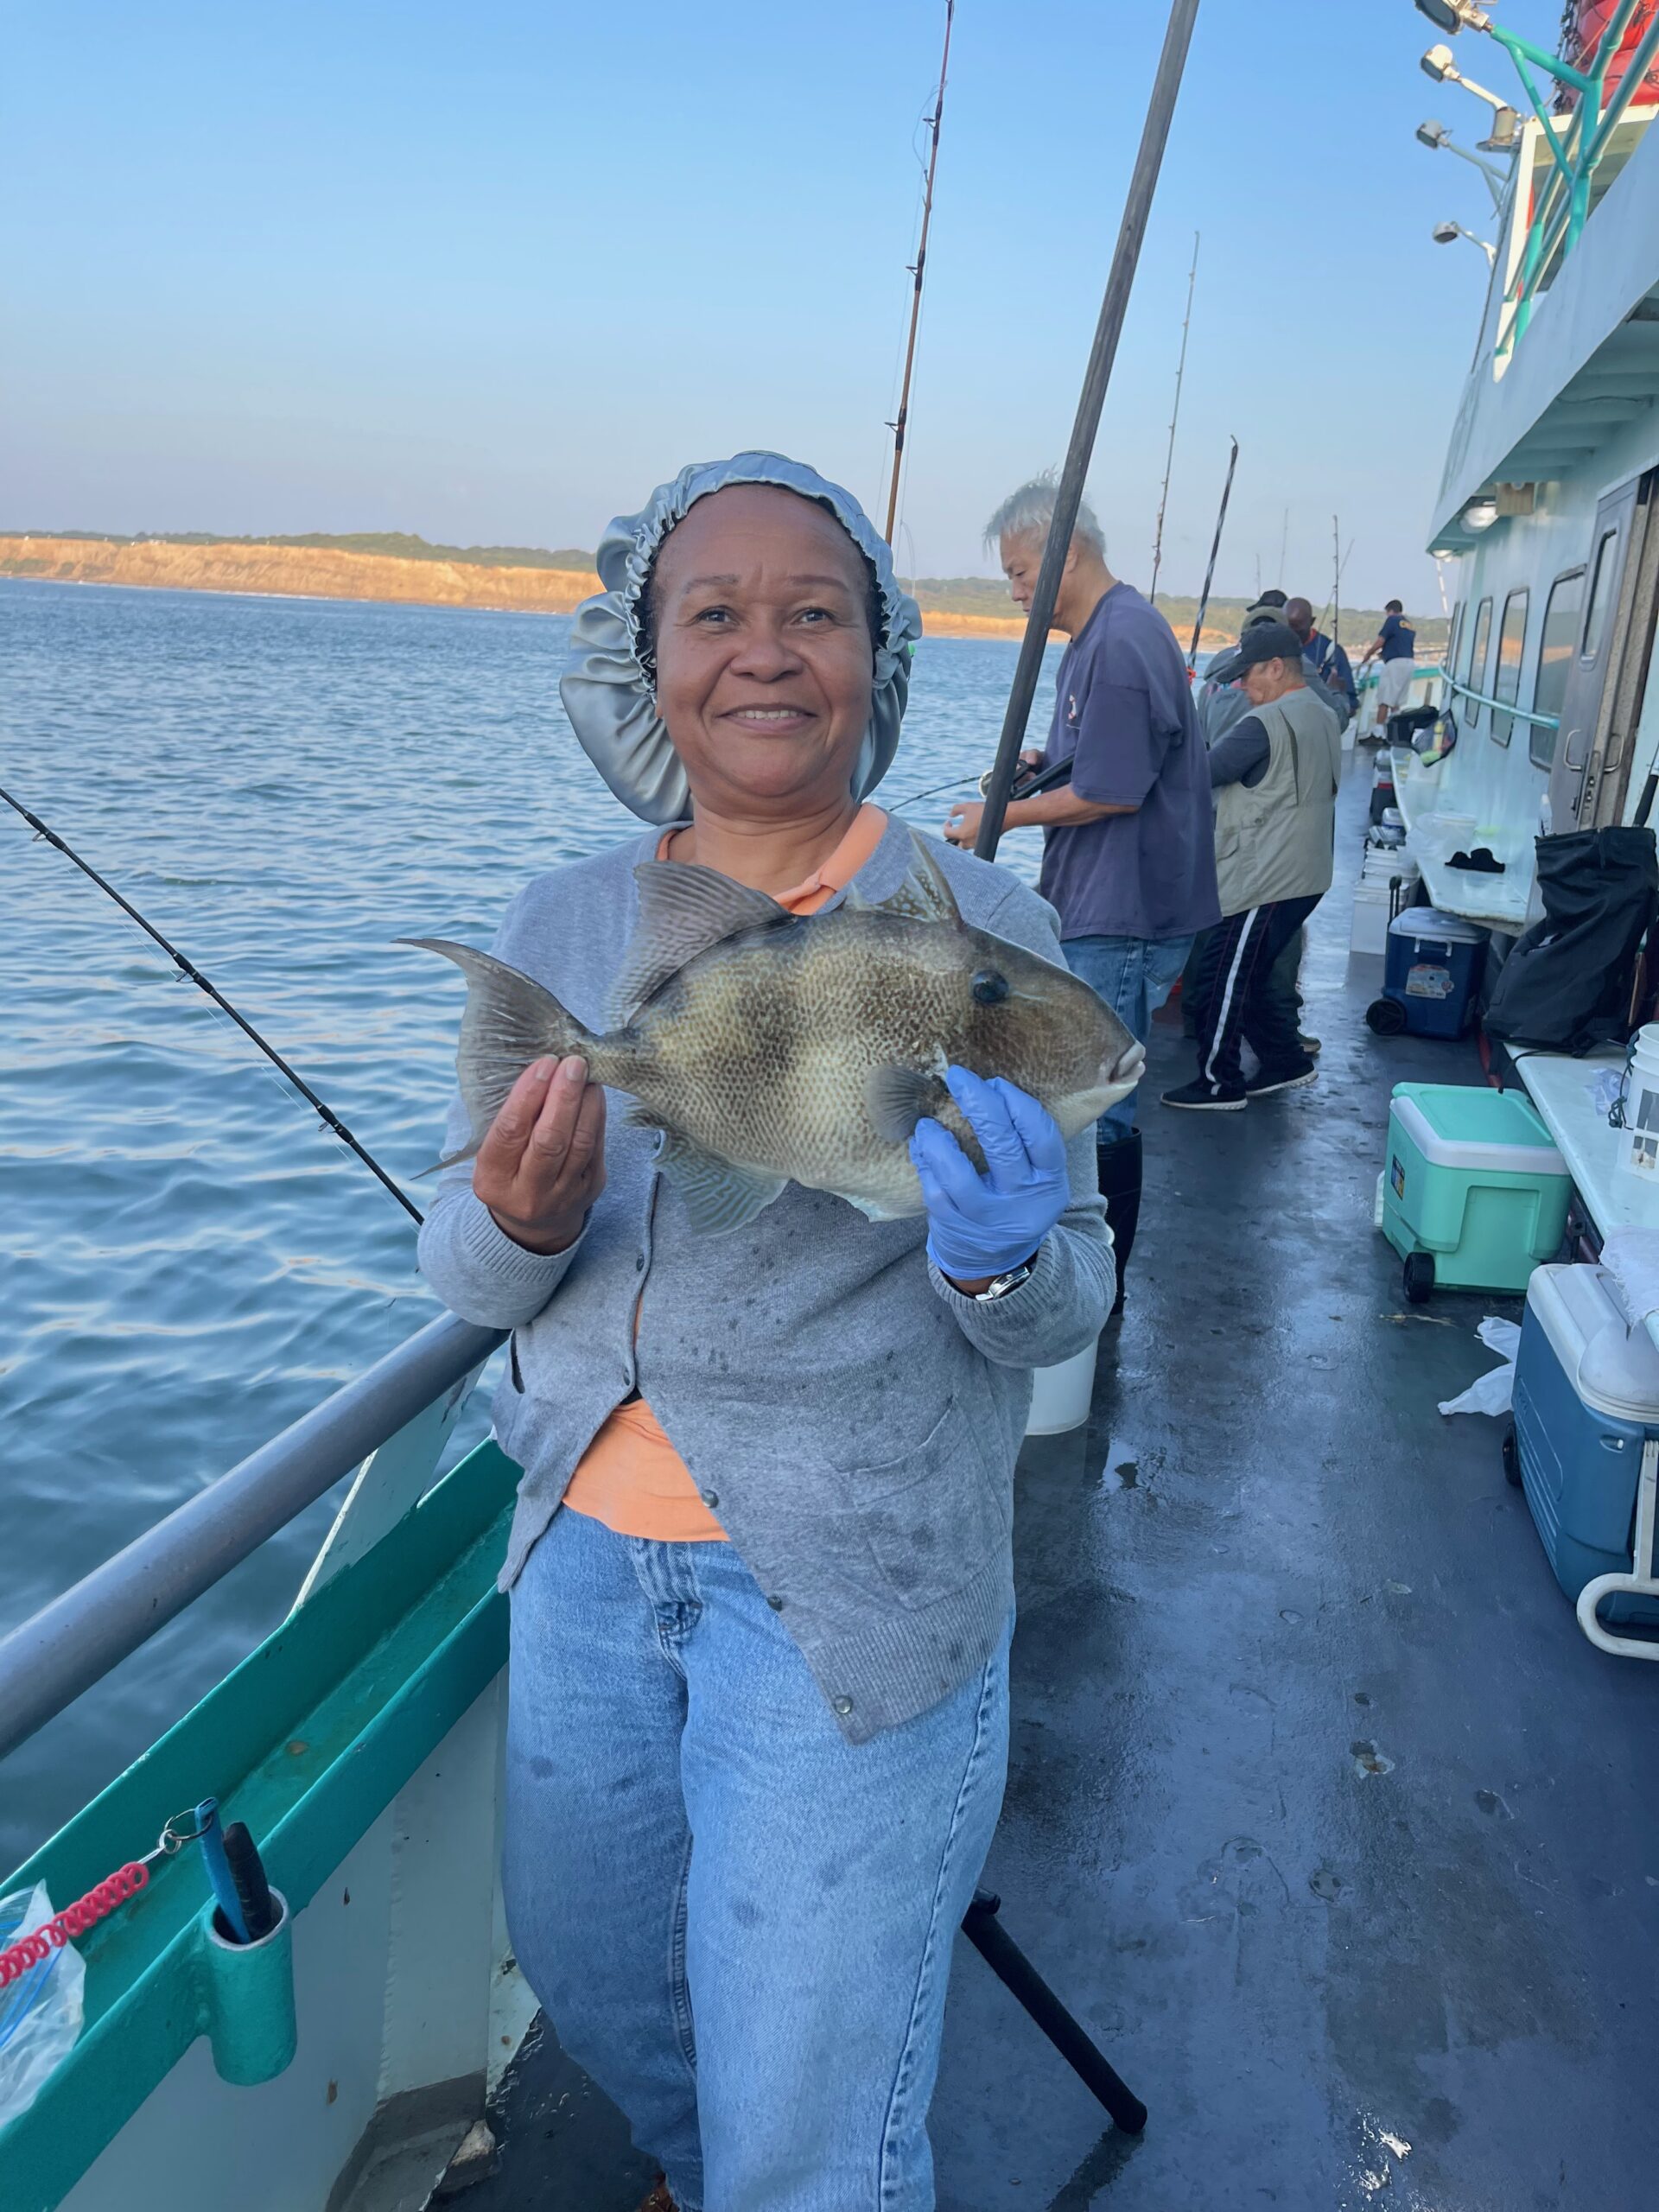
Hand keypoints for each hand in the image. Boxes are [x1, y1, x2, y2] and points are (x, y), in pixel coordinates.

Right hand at [473, 1056, 605, 1254]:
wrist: (535, 1223)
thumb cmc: (510, 1171)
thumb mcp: (495, 1152)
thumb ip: (513, 1120)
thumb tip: (543, 1070)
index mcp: (493, 1180)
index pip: (511, 1131)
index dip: (528, 1095)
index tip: (544, 1064)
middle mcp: (528, 1193)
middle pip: (549, 1140)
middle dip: (563, 1096)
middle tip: (573, 1063)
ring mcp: (562, 1195)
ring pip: (579, 1144)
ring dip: (586, 1104)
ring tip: (588, 1075)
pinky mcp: (590, 1190)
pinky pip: (596, 1148)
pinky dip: (597, 1116)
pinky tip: (595, 1094)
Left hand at [909, 1067, 1069, 1288]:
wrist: (995, 1261)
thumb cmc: (1014, 1202)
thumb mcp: (1035, 1179)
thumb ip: (1024, 1143)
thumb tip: (991, 1088)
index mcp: (1049, 1183)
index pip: (1042, 1137)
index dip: (1019, 1104)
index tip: (997, 1083)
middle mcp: (1022, 1202)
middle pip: (1003, 1147)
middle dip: (980, 1105)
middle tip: (958, 1077)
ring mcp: (987, 1219)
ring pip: (960, 1175)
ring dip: (940, 1142)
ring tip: (927, 1123)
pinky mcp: (956, 1228)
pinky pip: (935, 1192)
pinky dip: (925, 1164)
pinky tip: (921, 1147)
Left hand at [943, 799, 982, 848]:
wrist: (1003, 817)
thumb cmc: (983, 811)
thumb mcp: (967, 806)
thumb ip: (955, 809)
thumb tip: (951, 815)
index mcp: (961, 833)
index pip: (947, 833)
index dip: (946, 826)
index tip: (949, 821)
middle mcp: (967, 842)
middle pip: (955, 844)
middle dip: (955, 838)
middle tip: (956, 829)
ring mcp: (976, 845)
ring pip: (965, 846)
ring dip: (963, 838)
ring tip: (967, 829)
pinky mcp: (983, 845)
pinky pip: (974, 845)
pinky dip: (972, 840)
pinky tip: (975, 831)